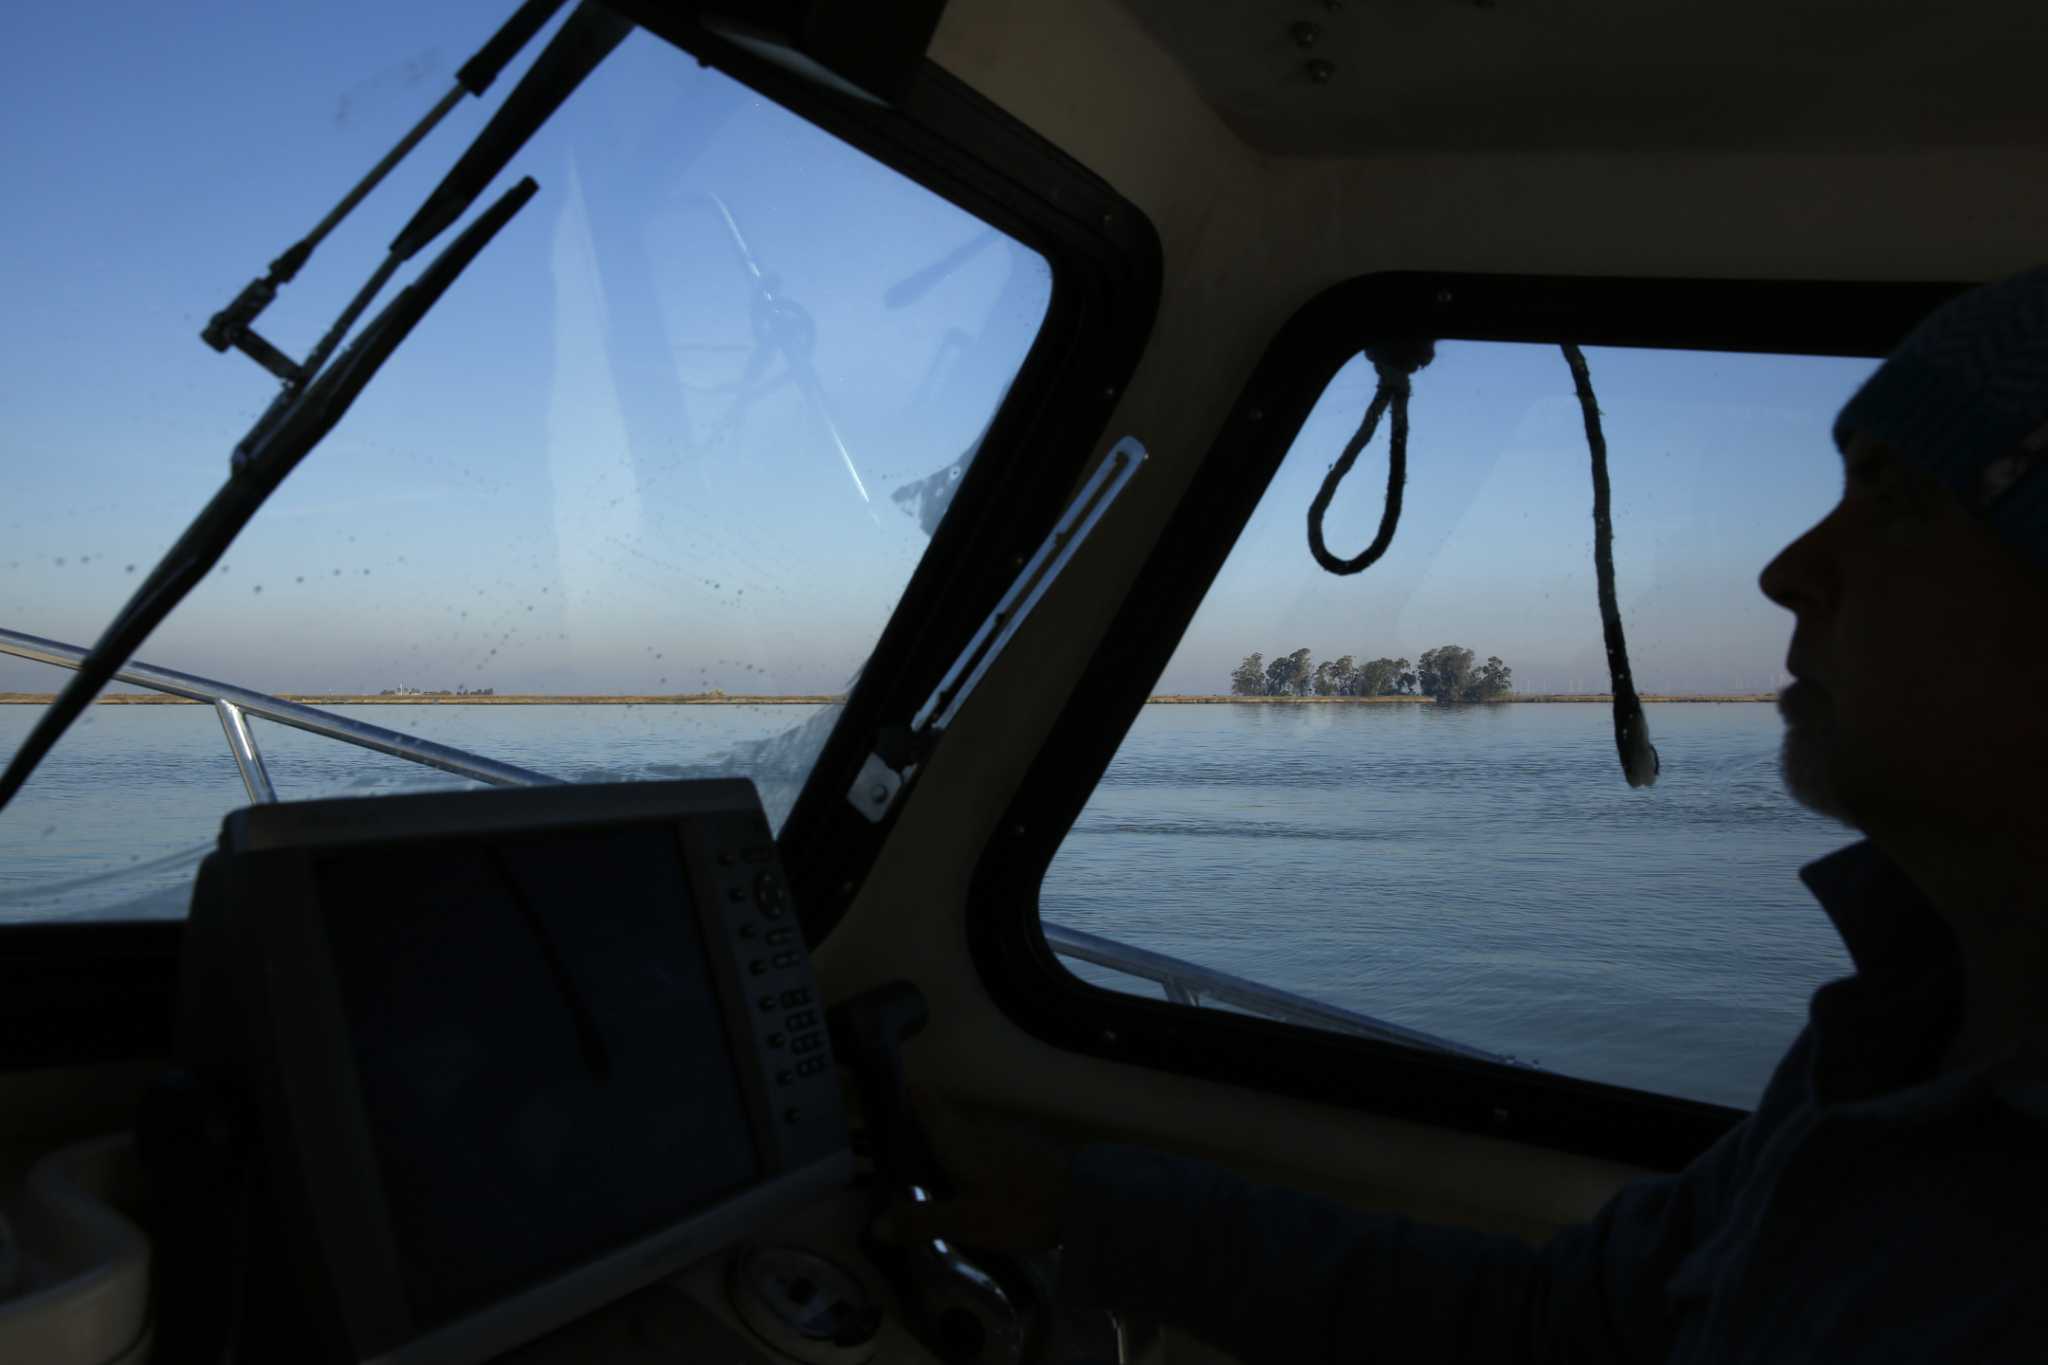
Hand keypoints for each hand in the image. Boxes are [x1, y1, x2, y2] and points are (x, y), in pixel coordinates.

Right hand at [873, 1085, 1071, 1254]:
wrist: (1086, 1198)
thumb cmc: (1018, 1205)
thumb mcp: (964, 1221)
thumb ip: (921, 1220)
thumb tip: (875, 1224)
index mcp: (953, 1133)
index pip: (919, 1097)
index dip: (895, 1097)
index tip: (873, 1110)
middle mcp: (974, 1123)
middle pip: (935, 1117)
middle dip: (913, 1133)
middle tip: (890, 1161)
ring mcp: (1001, 1132)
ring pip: (958, 1132)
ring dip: (939, 1149)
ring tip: (922, 1180)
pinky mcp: (1021, 1147)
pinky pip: (980, 1146)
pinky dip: (965, 1160)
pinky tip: (963, 1187)